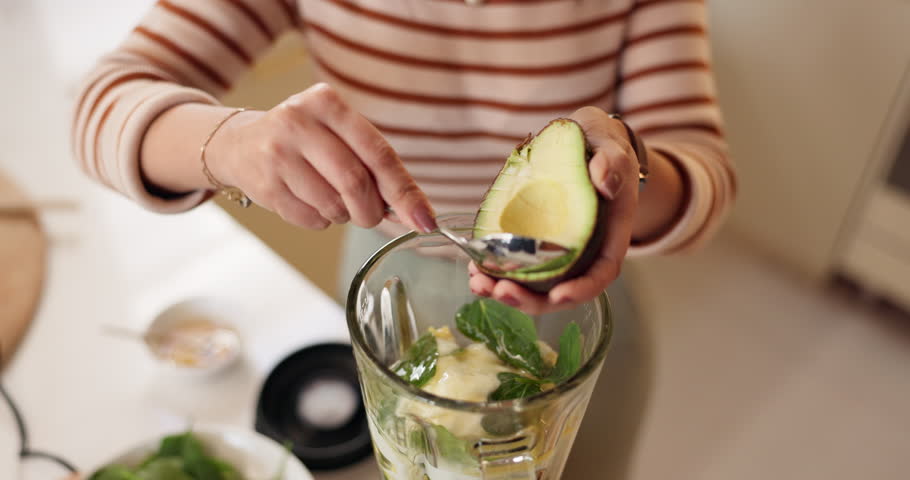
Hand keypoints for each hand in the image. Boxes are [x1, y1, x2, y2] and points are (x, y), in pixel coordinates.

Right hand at [207, 83, 436, 232]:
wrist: (240, 144)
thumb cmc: (307, 141)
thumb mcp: (340, 135)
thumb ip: (376, 166)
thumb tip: (416, 211)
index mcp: (327, 103)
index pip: (378, 153)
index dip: (406, 192)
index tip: (426, 220)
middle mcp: (299, 122)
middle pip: (355, 183)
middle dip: (371, 210)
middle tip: (370, 215)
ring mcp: (278, 154)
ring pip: (334, 206)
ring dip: (343, 215)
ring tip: (330, 198)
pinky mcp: (265, 185)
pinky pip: (312, 220)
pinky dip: (321, 221)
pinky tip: (308, 201)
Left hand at [468, 106, 639, 314]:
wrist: (584, 139)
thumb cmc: (603, 144)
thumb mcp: (612, 147)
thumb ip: (613, 164)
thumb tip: (605, 183)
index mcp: (610, 234)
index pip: (601, 272)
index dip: (581, 289)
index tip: (558, 296)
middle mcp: (584, 249)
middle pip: (562, 288)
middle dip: (531, 299)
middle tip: (501, 292)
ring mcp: (556, 247)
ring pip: (535, 283)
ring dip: (507, 290)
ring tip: (479, 284)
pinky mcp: (533, 239)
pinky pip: (517, 263)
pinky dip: (496, 270)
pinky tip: (475, 269)